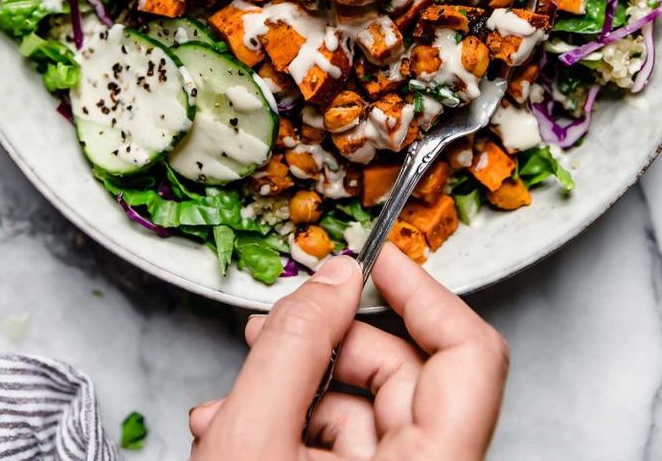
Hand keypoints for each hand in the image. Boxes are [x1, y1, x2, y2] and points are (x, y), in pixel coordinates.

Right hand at [189, 244, 507, 460]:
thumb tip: (335, 279)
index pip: (471, 359)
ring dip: (298, 388)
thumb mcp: (252, 442)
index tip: (378, 262)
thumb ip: (298, 346)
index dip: (426, 295)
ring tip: (232, 396)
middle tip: (274, 327)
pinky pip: (346, 451)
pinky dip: (294, 427)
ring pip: (369, 415)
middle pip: (408, 380)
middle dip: (334, 343)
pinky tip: (237, 431)